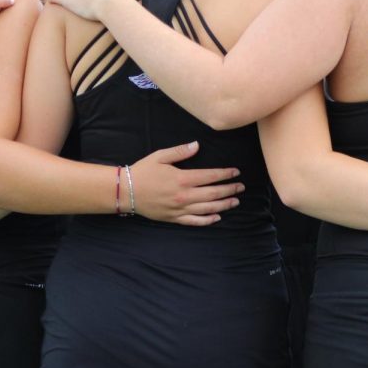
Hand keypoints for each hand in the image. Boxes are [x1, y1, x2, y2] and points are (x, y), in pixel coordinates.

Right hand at [129, 141, 244, 225]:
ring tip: (235, 201)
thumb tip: (197, 145)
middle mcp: (184, 195)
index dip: (225, 174)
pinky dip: (207, 220)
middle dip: (229, 190)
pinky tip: (217, 218)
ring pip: (208, 208)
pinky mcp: (174, 218)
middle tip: (241, 187)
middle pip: (213, 193)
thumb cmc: (143, 171)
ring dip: (223, 205)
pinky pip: (194, 221)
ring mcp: (180, 208)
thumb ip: (180, 151)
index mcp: (182, 178)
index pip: (210, 176)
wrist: (126, 191)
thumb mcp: (160, 156)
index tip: (236, 172)